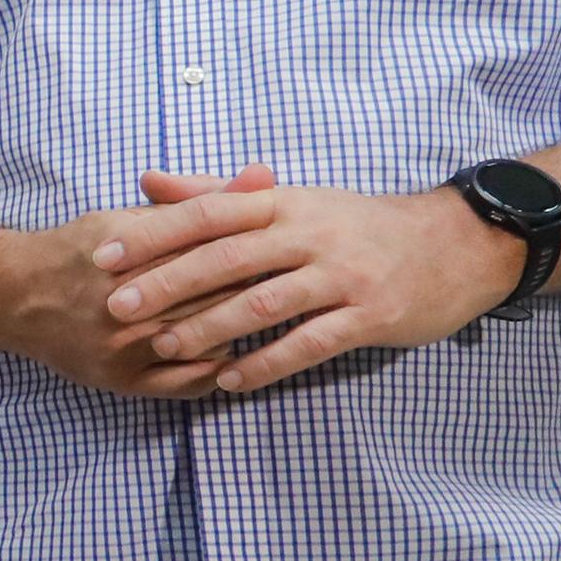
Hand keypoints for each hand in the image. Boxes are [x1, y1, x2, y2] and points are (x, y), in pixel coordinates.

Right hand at [0, 168, 274, 398]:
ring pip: (209, 337)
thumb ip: (203, 200)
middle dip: (258, 283)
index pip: (211, 240)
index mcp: (127, 248)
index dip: (257, 240)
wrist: (13, 296)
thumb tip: (264, 175)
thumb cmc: (83, 249)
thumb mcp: (135, 215)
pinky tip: (231, 350)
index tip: (286, 240)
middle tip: (291, 278)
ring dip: (245, 327)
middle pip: (216, 291)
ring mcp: (122, 345)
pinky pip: (190, 381)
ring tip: (271, 314)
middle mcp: (122, 299)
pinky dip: (219, 367)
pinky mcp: (121, 379)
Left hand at [89, 167, 527, 394]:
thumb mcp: (290, 200)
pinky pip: (310, 343)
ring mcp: (342, 276)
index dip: (153, 235)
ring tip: (164, 349)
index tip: (104, 257)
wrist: (456, 244)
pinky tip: (228, 379)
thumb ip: (215, 194)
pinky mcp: (370, 315)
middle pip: (227, 258)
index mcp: (283, 203)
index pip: (207, 214)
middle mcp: (309, 235)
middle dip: (167, 284)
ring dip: (209, 328)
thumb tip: (147, 181)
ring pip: (264, 304)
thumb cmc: (356, 224)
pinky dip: (266, 362)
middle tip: (118, 308)